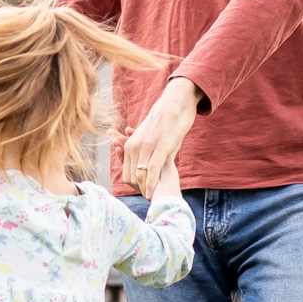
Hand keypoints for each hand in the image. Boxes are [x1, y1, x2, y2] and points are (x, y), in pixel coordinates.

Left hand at [121, 77, 200, 196]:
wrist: (175, 102)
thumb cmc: (165, 122)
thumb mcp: (151, 136)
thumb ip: (146, 148)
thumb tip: (147, 163)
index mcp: (130, 144)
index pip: (126, 172)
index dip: (134, 186)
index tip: (143, 193)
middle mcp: (135, 145)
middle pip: (131, 176)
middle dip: (139, 190)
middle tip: (150, 198)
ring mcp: (147, 146)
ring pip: (140, 174)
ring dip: (145, 189)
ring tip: (152, 199)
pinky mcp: (161, 146)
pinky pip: (152, 168)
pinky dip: (151, 183)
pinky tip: (152, 193)